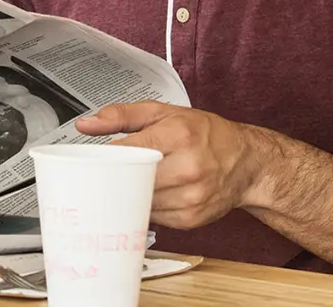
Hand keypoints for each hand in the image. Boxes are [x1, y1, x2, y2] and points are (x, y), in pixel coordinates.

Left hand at [76, 101, 261, 229]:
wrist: (245, 161)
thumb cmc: (205, 133)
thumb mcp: (164, 112)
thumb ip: (122, 115)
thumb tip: (87, 125)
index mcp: (179, 135)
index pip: (130, 150)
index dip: (106, 157)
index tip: (93, 159)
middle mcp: (188, 167)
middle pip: (133, 179)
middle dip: (116, 177)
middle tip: (108, 171)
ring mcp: (191, 196)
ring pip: (141, 202)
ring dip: (131, 194)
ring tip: (131, 180)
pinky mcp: (191, 219)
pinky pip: (154, 217)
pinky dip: (148, 205)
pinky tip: (153, 193)